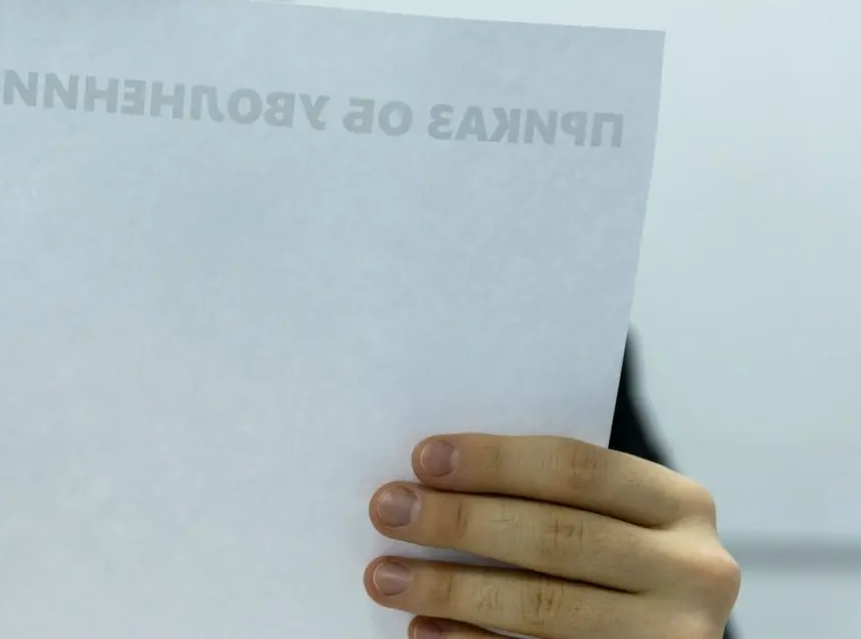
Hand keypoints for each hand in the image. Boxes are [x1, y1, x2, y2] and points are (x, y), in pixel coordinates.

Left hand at [364, 435, 739, 637]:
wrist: (655, 635)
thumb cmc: (607, 560)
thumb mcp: (605, 517)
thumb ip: (548, 494)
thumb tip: (430, 477)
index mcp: (681, 504)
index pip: (577, 469)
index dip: (496, 461)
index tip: (422, 458)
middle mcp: (694, 571)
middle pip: (556, 536)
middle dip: (461, 521)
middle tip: (387, 509)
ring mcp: (674, 636)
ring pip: (545, 606)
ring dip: (451, 589)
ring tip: (385, 576)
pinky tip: (422, 629)